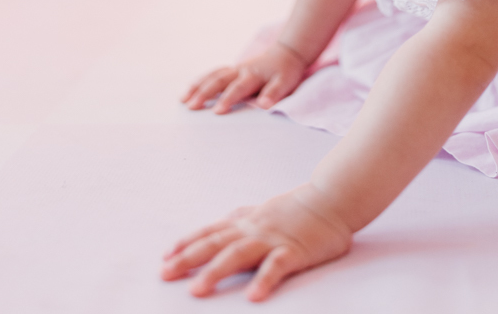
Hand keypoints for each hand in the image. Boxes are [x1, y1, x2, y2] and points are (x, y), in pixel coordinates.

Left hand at [161, 185, 351, 300]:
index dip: (187, 242)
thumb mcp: (265, 210)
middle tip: (165, 274)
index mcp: (247, 221)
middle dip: (188, 259)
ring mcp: (272, 239)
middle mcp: (254, 228)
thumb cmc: (299, 208)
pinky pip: (276, 266)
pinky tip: (252, 297)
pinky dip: (263, 280)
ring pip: (238, 254)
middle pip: (216, 243)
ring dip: (215, 271)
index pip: (211, 231)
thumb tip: (219, 226)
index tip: (165, 257)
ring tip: (196, 291)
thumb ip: (243, 219)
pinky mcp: (294, 251)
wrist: (332, 199)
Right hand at [181, 42, 305, 114]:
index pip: (238, 88)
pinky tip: (189, 90)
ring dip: (198, 86)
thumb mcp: (285, 82)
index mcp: (253, 75)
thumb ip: (274, 93)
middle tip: (191, 106)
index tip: (217, 112)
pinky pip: (213, 74)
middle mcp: (240, 70)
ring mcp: (234, 69)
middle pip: (219, 80)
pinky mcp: (231, 70)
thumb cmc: (285, 71)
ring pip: (212, 75)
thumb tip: (265, 105)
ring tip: (183, 100)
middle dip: (204, 93)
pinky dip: (200, 81)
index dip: (228, 99)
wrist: (286, 53)